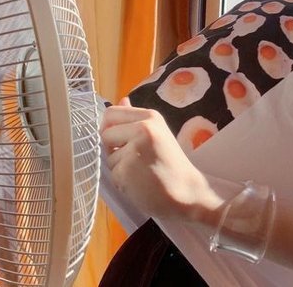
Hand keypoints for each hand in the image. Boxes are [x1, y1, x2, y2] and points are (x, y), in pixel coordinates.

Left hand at [100, 98, 220, 221]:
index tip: (118, 140)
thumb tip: (122, 100)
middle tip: (133, 159)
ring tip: (142, 173)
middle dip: (112, 149)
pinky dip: (123, 183)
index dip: (109, 127)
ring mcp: (134, 149)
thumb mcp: (158, 134)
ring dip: (119, 168)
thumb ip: (136, 119)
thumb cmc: (172, 165)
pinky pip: (113, 175)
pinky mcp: (127, 170)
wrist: (188, 193)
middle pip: (105, 133)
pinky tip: (140, 184)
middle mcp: (143, 129)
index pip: (111, 113)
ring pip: (108, 157)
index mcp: (150, 117)